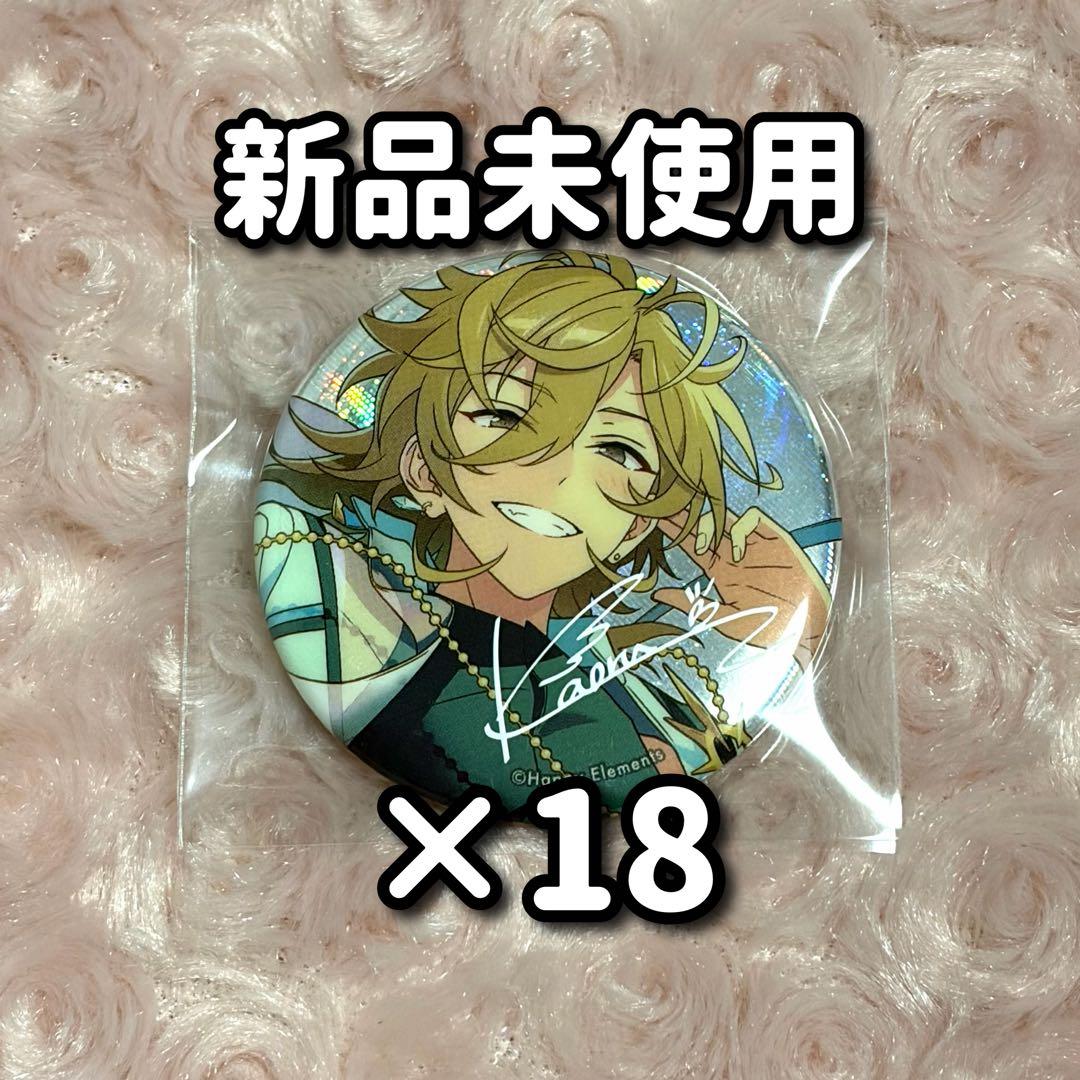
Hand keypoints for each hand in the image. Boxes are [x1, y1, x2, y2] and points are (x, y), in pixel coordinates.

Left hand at [653, 506, 830, 663]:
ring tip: (703, 547)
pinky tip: (737, 553)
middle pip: (704, 524)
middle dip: (686, 513)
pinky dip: (740, 530)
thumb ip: (692, 605)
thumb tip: (656, 594)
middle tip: (663, 502)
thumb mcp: (723, 619)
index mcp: (720, 570)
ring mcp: (754, 543)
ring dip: (709, 523)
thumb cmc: (766, 629)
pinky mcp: (774, 538)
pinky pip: (752, 520)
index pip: (690, 542)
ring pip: (725, 517)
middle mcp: (734, 552)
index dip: (673, 530)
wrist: (804, 629)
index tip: (651, 518)